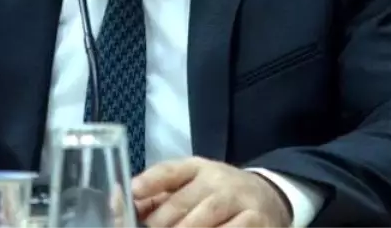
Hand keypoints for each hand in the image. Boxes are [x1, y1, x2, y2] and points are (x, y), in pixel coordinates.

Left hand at [131, 157, 291, 227]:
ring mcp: (239, 201)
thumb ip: (159, 192)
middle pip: (180, 204)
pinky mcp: (257, 221)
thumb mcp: (193, 183)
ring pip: (203, 221)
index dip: (148, 184)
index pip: (169, 171)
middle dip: (160, 224)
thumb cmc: (219, 193)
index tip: (132, 195)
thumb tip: (120, 201)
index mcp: (198, 167)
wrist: (269, 197)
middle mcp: (218, 179)